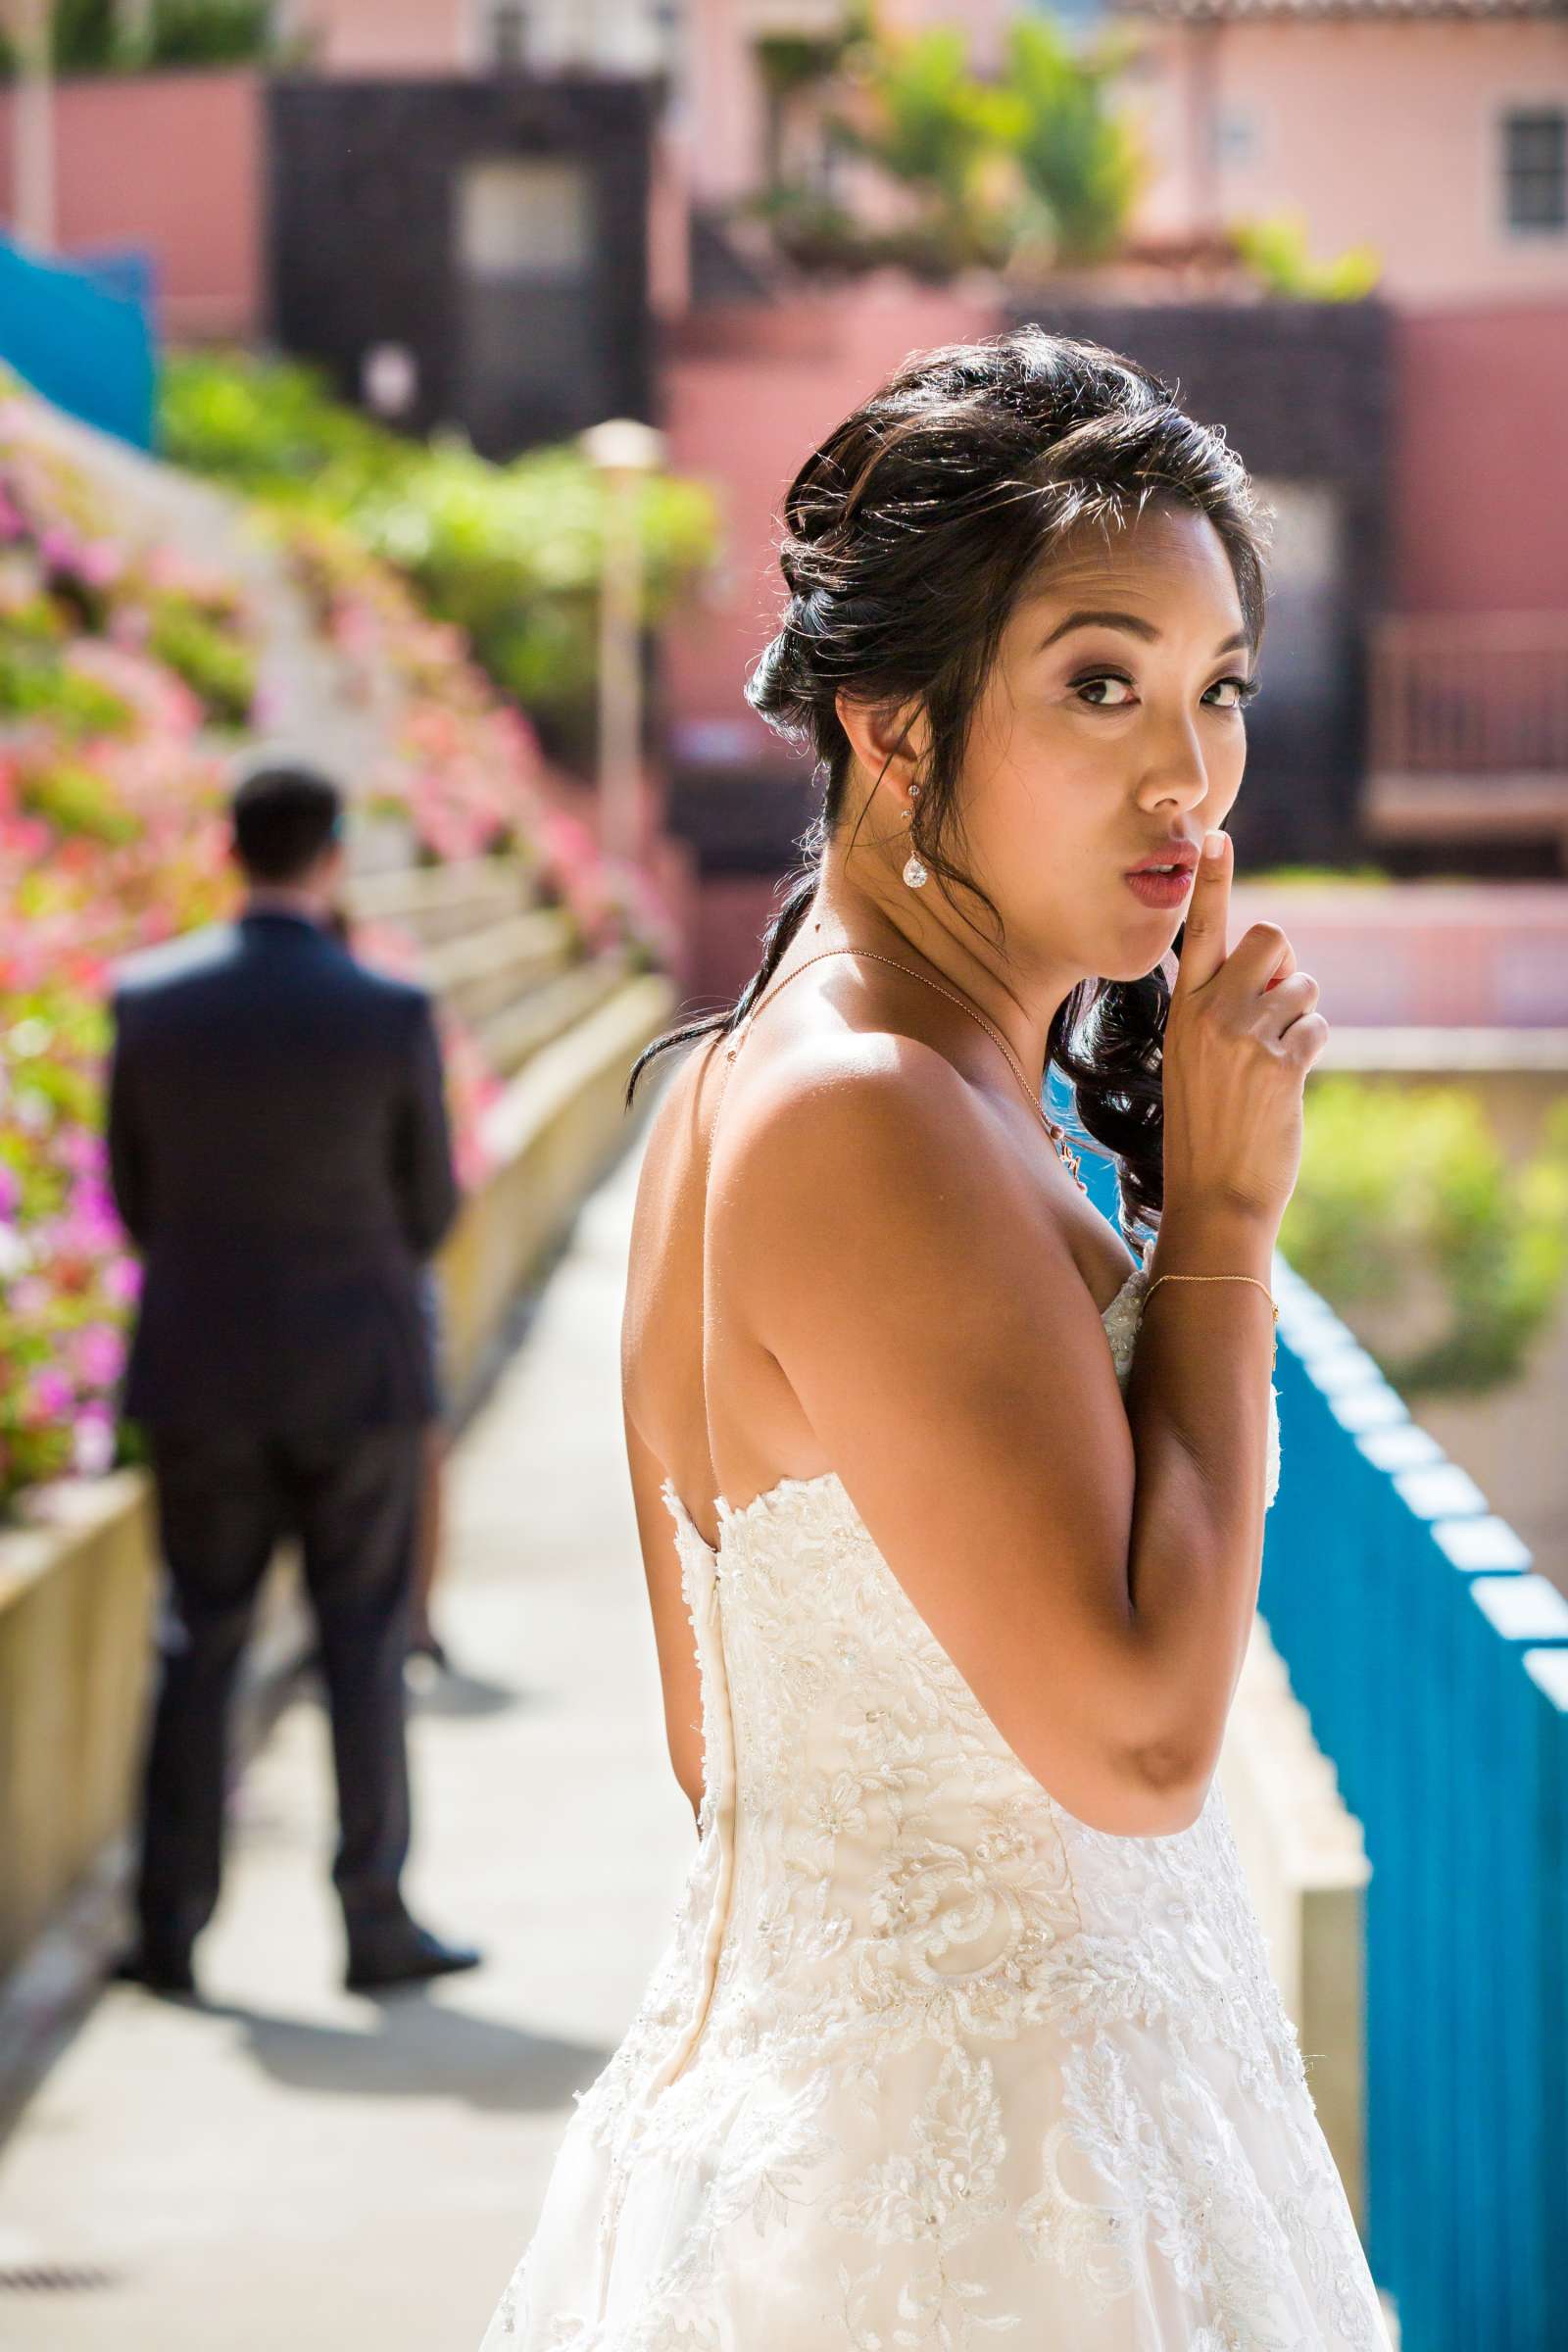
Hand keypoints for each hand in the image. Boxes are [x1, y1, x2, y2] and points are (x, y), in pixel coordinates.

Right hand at [1162, 828, 1328, 1227]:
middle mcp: (1208, 1015)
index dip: (1213, 882)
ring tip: (1275, 1061)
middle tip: (1276, 1005)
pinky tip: (1287, 1082)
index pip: (1198, 931)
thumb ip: (1224, 1009)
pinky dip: (1312, 1049)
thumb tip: (1279, 972)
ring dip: (1302, 1017)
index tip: (1216, 836)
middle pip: (1272, 938)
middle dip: (1287, 963)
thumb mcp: (1197, 1059)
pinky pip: (1317, 1026)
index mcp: (1183, 1011)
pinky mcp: (1279, 1064)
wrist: (1213, 1195)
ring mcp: (1243, 1037)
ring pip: (1302, 986)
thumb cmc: (1207, 1128)